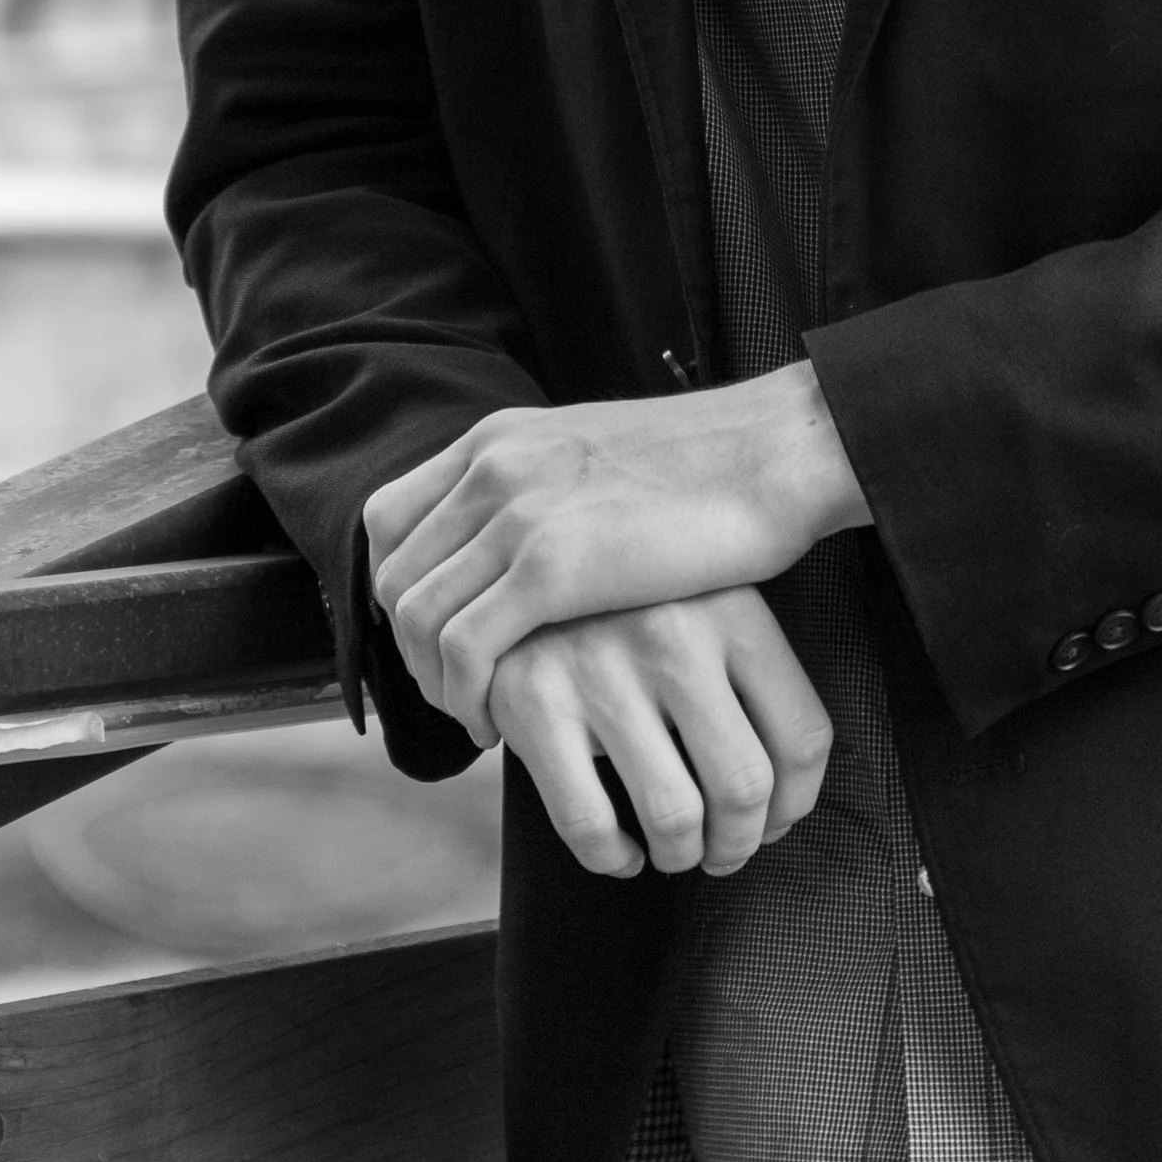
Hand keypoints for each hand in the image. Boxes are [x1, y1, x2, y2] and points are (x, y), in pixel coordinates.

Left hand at [365, 362, 868, 734]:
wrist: (773, 452)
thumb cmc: (706, 468)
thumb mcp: (593, 458)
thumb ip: (541, 489)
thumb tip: (511, 545)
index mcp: (498, 439)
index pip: (388, 520)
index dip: (396, 590)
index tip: (434, 638)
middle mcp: (492, 468)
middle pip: (394, 577)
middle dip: (411, 650)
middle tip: (455, 693)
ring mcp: (518, 513)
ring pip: (419, 619)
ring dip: (436, 684)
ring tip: (478, 715)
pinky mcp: (553, 566)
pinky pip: (465, 649)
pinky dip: (468, 696)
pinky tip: (501, 722)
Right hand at [488, 587, 833, 880]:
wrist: (519, 564)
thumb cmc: (634, 606)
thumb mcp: (707, 605)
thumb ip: (751, 678)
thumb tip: (783, 805)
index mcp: (733, 609)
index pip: (803, 738)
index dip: (794, 805)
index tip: (771, 822)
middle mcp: (673, 633)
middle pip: (744, 787)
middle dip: (738, 844)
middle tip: (722, 849)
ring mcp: (601, 665)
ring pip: (674, 817)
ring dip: (680, 856)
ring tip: (674, 848)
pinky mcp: (535, 699)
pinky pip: (589, 824)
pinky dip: (613, 859)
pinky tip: (621, 850)